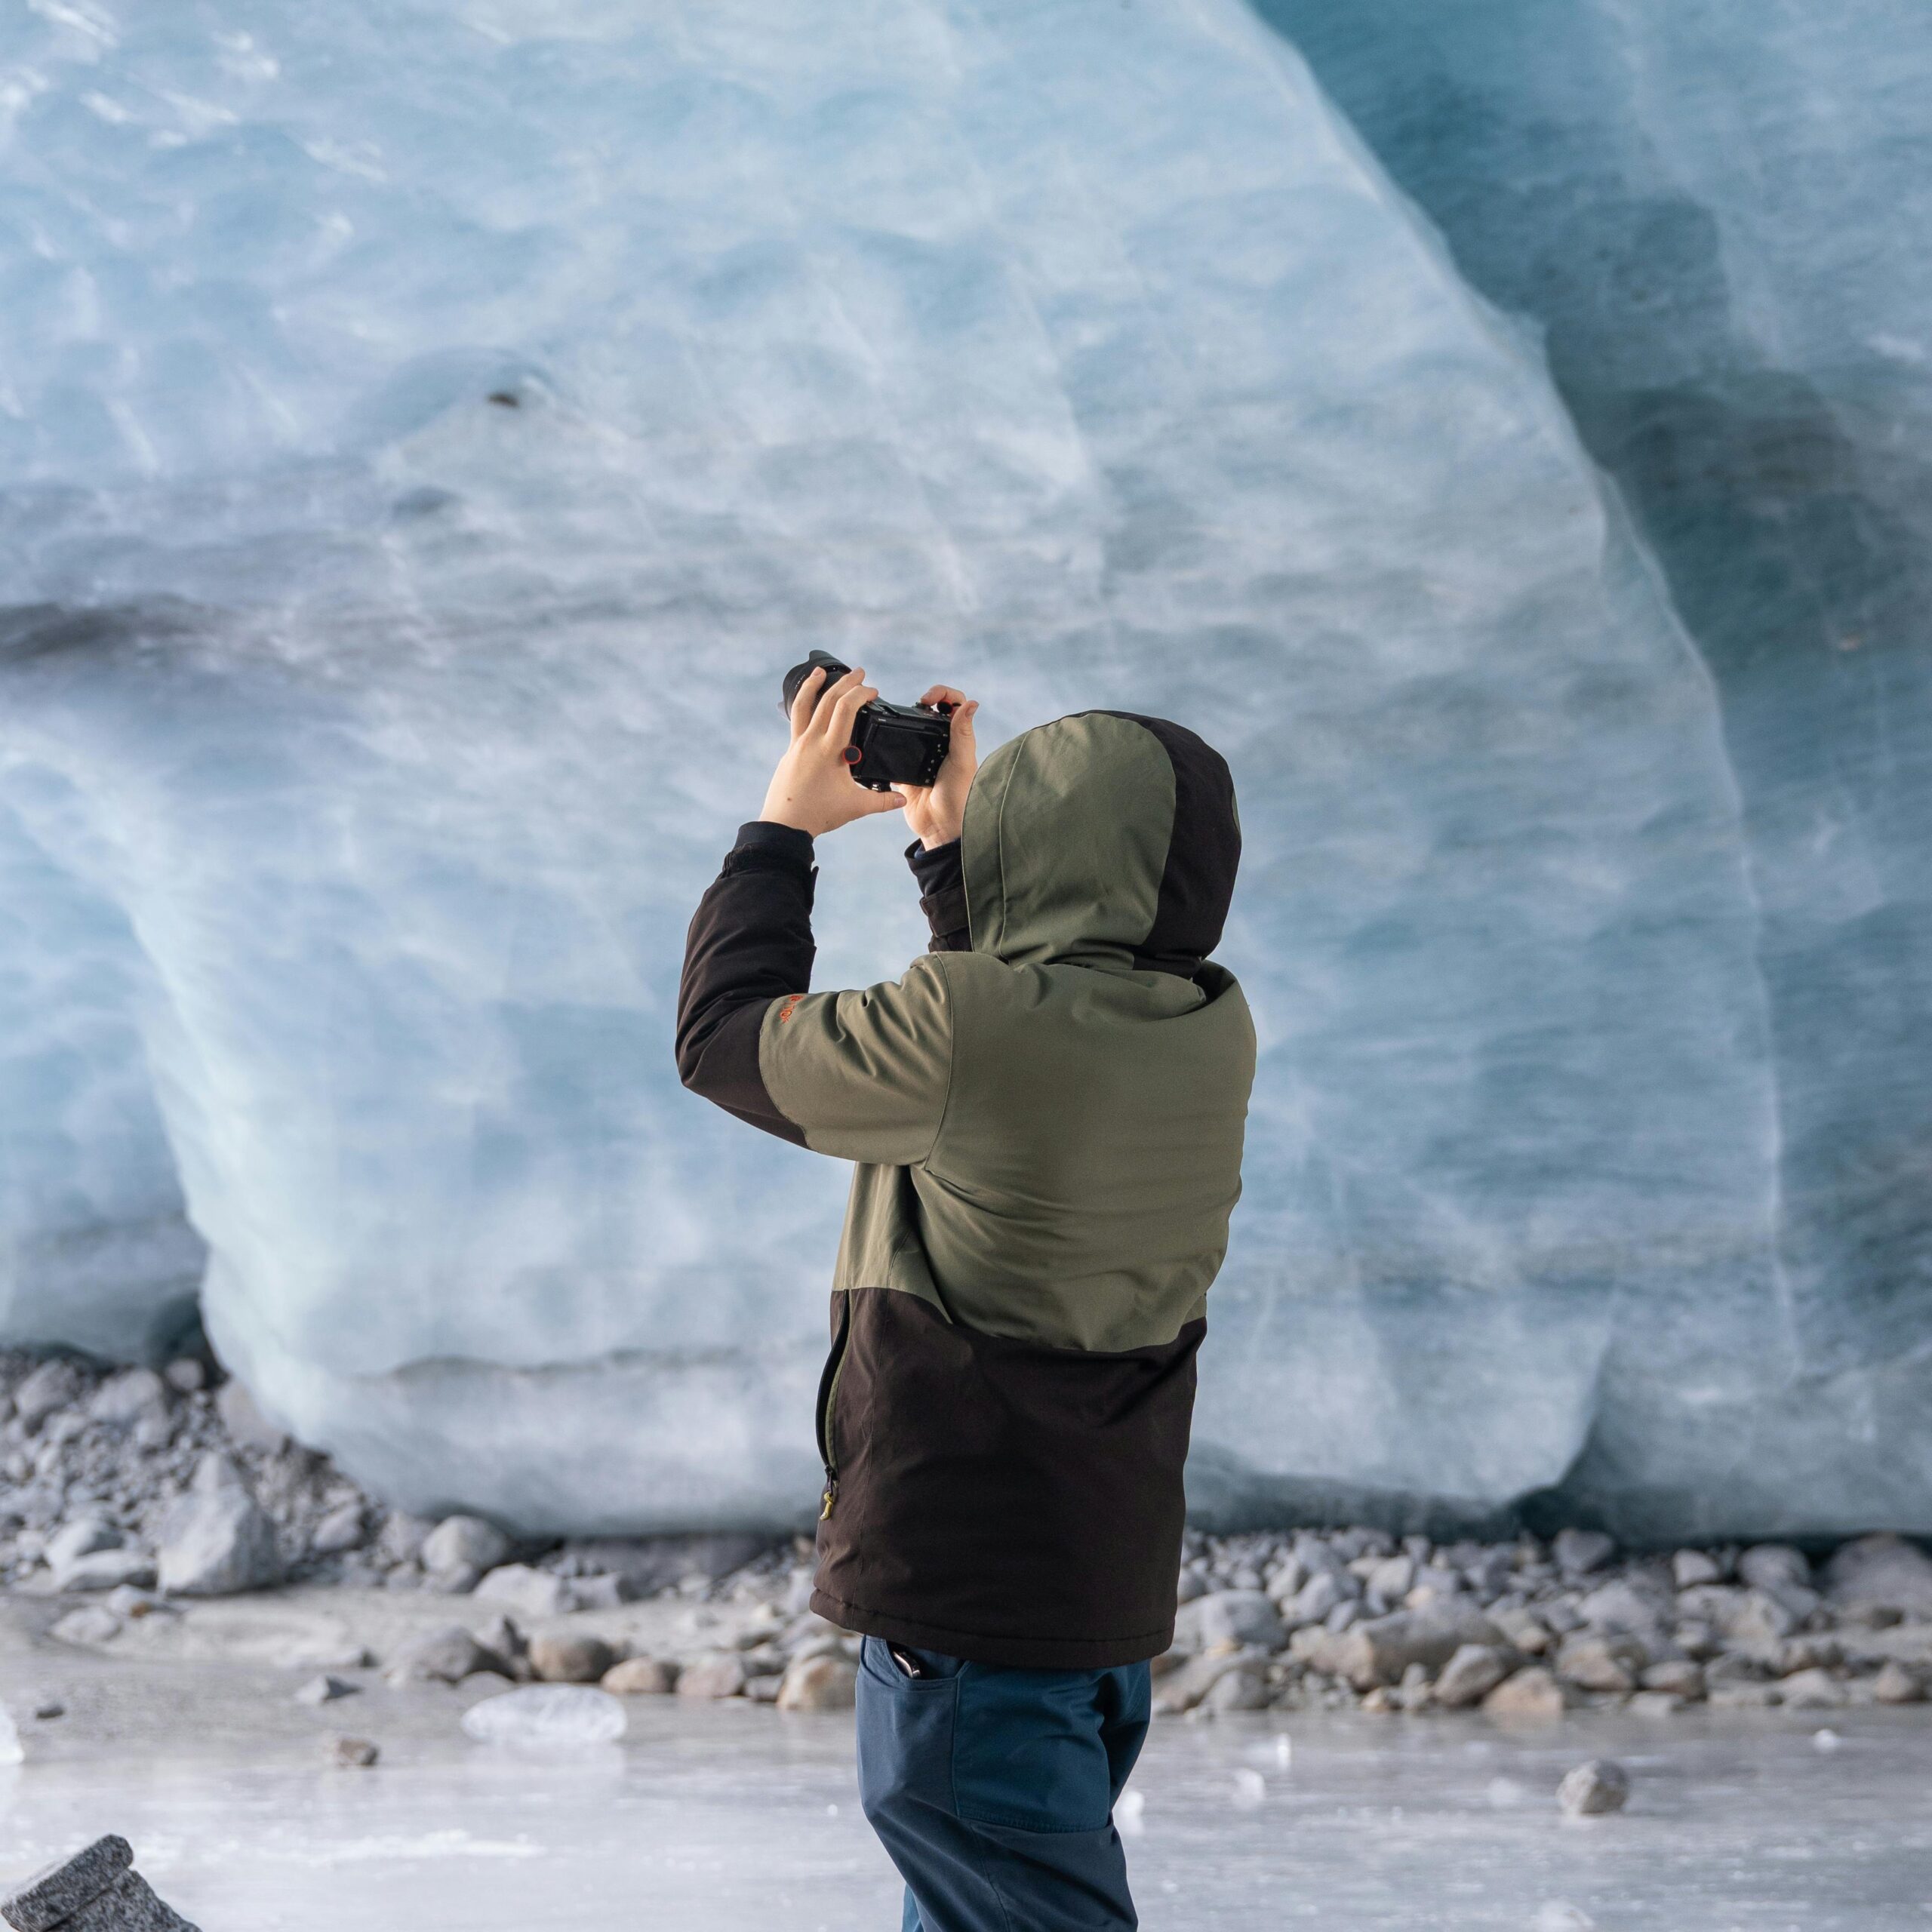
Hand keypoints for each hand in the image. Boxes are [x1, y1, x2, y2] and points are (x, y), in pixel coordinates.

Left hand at [759, 665, 907, 836]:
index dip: (861, 694)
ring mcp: (798, 744)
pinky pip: (797, 721)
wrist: (784, 824)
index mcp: (830, 749)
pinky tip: (809, 705)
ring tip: (821, 671)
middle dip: (846, 683)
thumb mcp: (855, 807)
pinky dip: (804, 706)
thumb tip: (903, 799)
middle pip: (828, 700)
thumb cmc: (818, 814)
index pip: (846, 708)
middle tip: (860, 672)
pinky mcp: (790, 751)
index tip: (873, 691)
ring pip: (804, 705)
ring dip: (814, 685)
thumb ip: (882, 801)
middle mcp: (811, 741)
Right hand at [893, 686, 978, 848]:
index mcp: (958, 739)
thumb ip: (963, 734)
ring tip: (897, 720)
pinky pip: (894, 753)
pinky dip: (889, 745)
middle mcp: (941, 744)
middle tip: (916, 705)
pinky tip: (885, 742)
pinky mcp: (905, 771)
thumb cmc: (959, 798)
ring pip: (911, 729)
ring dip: (904, 721)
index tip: (929, 697)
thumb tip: (972, 703)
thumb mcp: (962, 762)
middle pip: (931, 712)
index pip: (955, 704)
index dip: (943, 693)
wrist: (940, 828)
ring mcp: (922, 757)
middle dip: (922, 702)